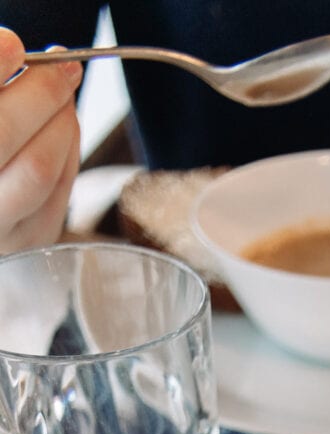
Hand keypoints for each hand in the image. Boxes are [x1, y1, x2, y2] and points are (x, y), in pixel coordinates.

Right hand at [0, 27, 82, 252]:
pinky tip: (63, 125)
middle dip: (41, 92)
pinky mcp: (30, 238)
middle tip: (60, 66)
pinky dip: (68, 148)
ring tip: (63, 93)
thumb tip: (14, 52)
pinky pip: (60, 190)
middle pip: (5, 134)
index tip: (13, 46)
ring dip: (62, 120)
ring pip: (39, 167)